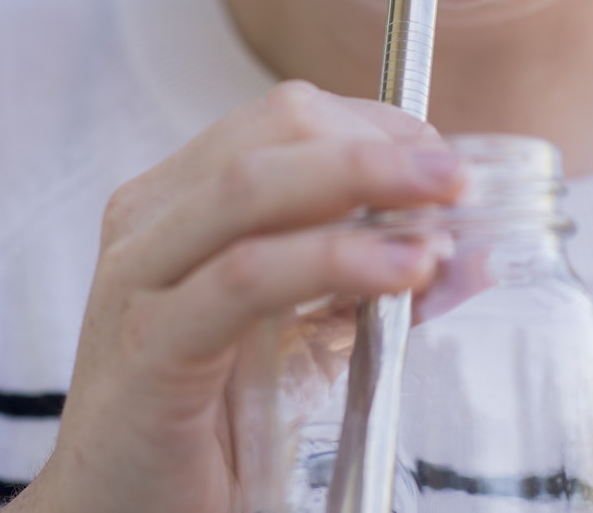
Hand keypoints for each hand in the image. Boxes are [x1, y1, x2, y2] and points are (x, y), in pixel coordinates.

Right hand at [6, 81, 463, 512]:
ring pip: (254, 188)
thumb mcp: (302, 332)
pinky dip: (333, 261)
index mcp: (182, 200)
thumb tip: (470, 251)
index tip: (444, 164)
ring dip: (365, 187)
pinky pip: (245, 278)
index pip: (287, 119)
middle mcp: (151, 220)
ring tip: (441, 223)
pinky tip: (398, 271)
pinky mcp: (148, 347)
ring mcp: (139, 277)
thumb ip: (369, 282)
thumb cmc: (212, 418)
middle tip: (457, 182)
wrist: (122, 512)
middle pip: (274, 130)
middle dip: (381, 145)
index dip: (378, 128)